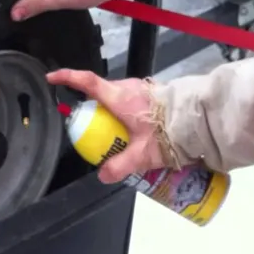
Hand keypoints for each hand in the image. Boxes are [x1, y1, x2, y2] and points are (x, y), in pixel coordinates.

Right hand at [47, 69, 172, 183]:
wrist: (201, 120)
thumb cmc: (169, 133)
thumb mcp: (142, 156)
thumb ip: (119, 166)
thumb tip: (102, 175)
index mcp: (120, 97)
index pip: (87, 82)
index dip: (67, 78)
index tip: (51, 77)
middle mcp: (129, 88)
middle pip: (102, 93)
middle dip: (94, 108)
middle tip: (93, 129)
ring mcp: (143, 88)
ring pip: (118, 97)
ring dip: (114, 113)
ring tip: (119, 135)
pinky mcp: (154, 94)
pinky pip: (132, 101)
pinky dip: (127, 114)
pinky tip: (136, 131)